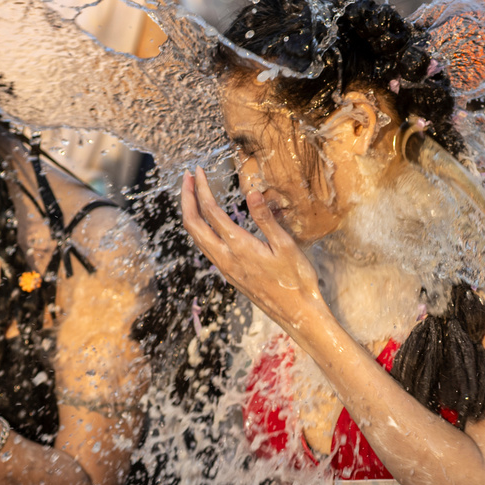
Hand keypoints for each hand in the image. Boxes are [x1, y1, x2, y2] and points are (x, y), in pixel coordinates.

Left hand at [180, 168, 322, 331]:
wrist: (297, 313)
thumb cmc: (296, 280)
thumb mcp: (286, 246)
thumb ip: (266, 219)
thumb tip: (252, 193)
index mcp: (239, 247)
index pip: (211, 212)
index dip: (202, 189)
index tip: (198, 171)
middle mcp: (225, 258)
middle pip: (193, 225)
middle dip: (187, 199)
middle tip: (188, 177)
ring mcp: (225, 268)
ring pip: (197, 238)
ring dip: (191, 214)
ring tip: (192, 196)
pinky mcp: (229, 274)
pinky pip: (205, 248)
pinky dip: (199, 230)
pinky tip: (207, 224)